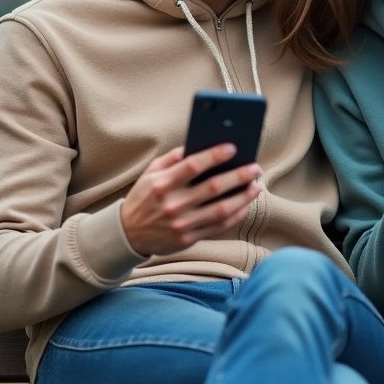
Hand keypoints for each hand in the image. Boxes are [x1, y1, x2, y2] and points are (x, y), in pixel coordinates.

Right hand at [120, 145, 262, 256]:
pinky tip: (245, 204)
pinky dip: (235, 215)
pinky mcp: (188, 239)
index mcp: (162, 184)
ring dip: (243, 197)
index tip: (233, 147)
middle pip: (213, 187)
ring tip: (256, 186)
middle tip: (255, 167)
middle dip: (238, 176)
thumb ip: (172, 158)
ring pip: (221, 209)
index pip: (192, 166)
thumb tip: (198, 144)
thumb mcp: (150, 173)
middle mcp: (172, 204)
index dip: (214, 155)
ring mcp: (181, 224)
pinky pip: (218, 227)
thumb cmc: (144, 197)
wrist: (128, 234)